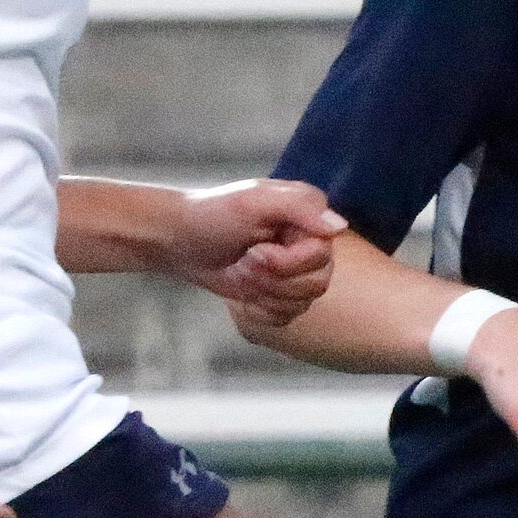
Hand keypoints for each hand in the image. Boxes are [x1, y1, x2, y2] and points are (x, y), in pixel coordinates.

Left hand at [169, 178, 346, 328]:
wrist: (178, 240)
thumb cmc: (212, 214)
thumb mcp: (253, 201)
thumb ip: (299, 207)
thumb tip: (338, 227)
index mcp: (308, 216)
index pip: (322, 255)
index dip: (287, 262)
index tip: (255, 250)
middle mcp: (308, 243)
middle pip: (318, 283)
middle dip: (273, 280)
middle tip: (244, 262)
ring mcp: (295, 271)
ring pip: (303, 303)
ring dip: (264, 294)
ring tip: (240, 272)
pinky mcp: (279, 294)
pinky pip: (287, 317)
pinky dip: (260, 311)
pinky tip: (242, 294)